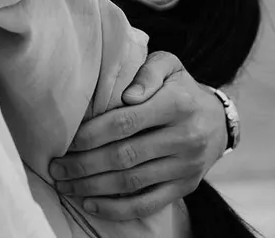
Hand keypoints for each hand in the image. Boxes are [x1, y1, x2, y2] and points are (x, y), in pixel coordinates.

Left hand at [49, 51, 226, 219]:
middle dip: (84, 164)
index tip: (67, 141)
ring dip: (92, 187)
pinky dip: (116, 209)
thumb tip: (129, 94)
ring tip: (64, 185)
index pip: (126, 122)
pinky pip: (147, 204)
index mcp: (178, 104)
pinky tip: (90, 203)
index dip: (92, 134)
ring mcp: (186, 166)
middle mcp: (185, 137)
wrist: (218, 121)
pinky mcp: (185, 187)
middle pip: (124, 156)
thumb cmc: (180, 89)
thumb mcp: (169, 66)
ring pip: (132, 182)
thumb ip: (147, 71)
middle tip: (56, 167)